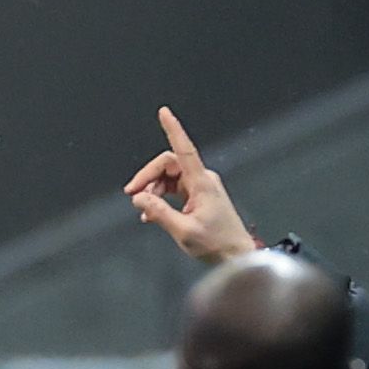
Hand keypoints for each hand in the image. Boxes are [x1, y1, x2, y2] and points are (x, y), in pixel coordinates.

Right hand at [123, 107, 260, 264]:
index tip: (164, 113)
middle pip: (169, 164)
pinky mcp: (199, 196)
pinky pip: (174, 189)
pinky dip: (160, 198)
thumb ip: (159, 213)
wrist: (236, 255)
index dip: (173, 129)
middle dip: (148, 177)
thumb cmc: (216, 244)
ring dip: (153, 190)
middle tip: (132, 195)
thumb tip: (139, 199)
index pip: (184, 149)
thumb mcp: (183, 231)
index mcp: (201, 183)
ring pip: (169, 177)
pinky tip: (152, 213)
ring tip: (144, 210)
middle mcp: (202, 180)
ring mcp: (201, 187)